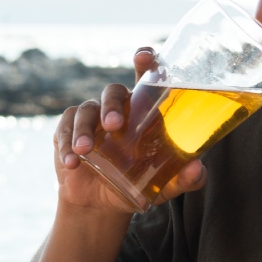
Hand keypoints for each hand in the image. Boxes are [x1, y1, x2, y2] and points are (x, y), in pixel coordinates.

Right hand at [54, 48, 204, 213]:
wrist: (101, 204)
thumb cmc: (137, 184)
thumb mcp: (163, 186)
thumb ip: (183, 179)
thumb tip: (197, 171)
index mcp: (143, 110)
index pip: (144, 77)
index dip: (144, 61)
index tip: (143, 57)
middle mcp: (116, 108)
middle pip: (112, 92)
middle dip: (110, 106)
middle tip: (113, 125)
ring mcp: (90, 118)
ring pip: (85, 110)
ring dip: (84, 129)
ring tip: (85, 151)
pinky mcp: (67, 131)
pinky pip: (64, 129)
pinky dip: (66, 145)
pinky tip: (71, 162)